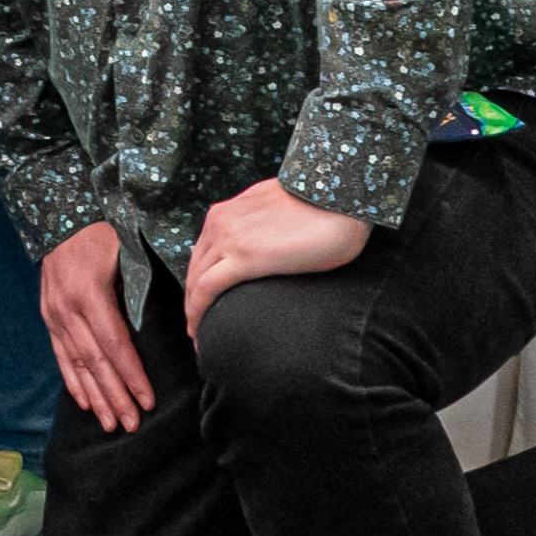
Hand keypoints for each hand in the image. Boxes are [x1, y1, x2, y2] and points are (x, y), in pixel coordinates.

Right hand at [37, 219, 156, 432]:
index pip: (114, 345)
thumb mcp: (128, 248)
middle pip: (95, 362)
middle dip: (114, 396)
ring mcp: (53, 312)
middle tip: (131, 424)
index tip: (147, 401)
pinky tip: (83, 401)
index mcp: (88, 293)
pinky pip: (60, 354)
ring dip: (94, 396)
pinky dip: (72, 380)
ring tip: (110, 424)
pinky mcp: (47, 313)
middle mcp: (66, 308)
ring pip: (76, 364)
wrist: (59, 210)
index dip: (131, 376)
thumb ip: (141, 283)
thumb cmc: (103, 227)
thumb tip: (164, 321)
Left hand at [177, 176, 375, 334]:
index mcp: (228, 212)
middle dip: (192, 300)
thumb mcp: (278, 212)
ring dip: (193, 311)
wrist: (343, 198)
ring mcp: (229, 238)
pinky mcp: (244, 257)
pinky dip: (198, 314)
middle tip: (196, 327)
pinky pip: (207, 290)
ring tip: (198, 336)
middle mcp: (220, 222)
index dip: (198, 281)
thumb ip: (261, 226)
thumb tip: (263, 245)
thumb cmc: (324, 207)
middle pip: (195, 269)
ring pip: (196, 281)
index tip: (201, 304)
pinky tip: (201, 334)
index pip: (202, 253)